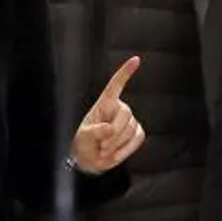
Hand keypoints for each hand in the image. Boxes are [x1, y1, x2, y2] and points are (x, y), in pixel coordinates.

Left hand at [69, 56, 143, 173]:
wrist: (91, 161)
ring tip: (104, 150)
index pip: (115, 86)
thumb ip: (94, 132)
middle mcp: (117, 109)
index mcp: (103, 105)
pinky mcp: (136, 133)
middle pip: (125, 114)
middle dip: (114, 132)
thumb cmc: (84, 144)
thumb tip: (109, 129)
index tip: (136, 60)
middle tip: (101, 146)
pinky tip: (116, 153)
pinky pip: (138, 138)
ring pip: (131, 128)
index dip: (125, 73)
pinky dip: (126, 149)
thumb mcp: (83, 138)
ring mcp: (128, 121)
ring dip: (117, 144)